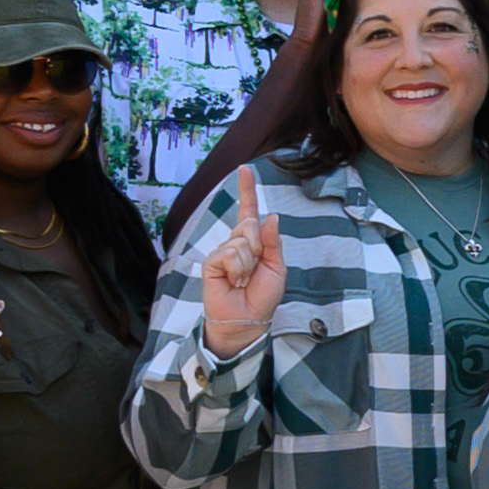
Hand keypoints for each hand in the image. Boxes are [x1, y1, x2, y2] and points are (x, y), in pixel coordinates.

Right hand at [195, 168, 287, 354]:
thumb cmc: (262, 296)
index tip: (244, 169)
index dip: (247, 190)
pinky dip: (238, 269)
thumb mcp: (276, 267)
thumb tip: (269, 216)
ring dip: (249, 263)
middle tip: (255, 270)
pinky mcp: (211, 262)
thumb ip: (272, 242)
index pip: (248, 210)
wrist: (247, 319)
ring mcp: (222, 251)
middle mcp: (236, 242)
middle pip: (249, 224)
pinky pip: (230, 253)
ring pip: (242, 240)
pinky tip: (234, 281)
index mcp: (253, 242)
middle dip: (259, 246)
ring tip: (244, 279)